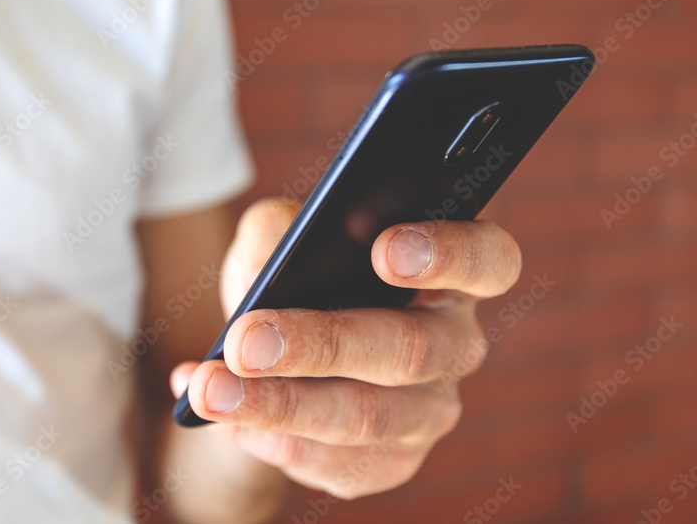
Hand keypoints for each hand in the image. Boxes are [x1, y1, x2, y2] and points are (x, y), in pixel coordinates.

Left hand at [169, 198, 521, 498]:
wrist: (273, 352)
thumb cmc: (293, 277)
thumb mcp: (278, 237)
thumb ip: (277, 232)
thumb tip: (265, 265)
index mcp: (449, 273)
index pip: (487, 261)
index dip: (448, 255)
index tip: (383, 250)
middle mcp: (454, 345)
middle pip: (410, 350)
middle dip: (322, 344)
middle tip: (245, 340)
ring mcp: (429, 412)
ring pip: (364, 417)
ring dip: (278, 405)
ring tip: (210, 388)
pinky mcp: (391, 462)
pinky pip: (336, 465)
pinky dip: (271, 441)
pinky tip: (223, 419)